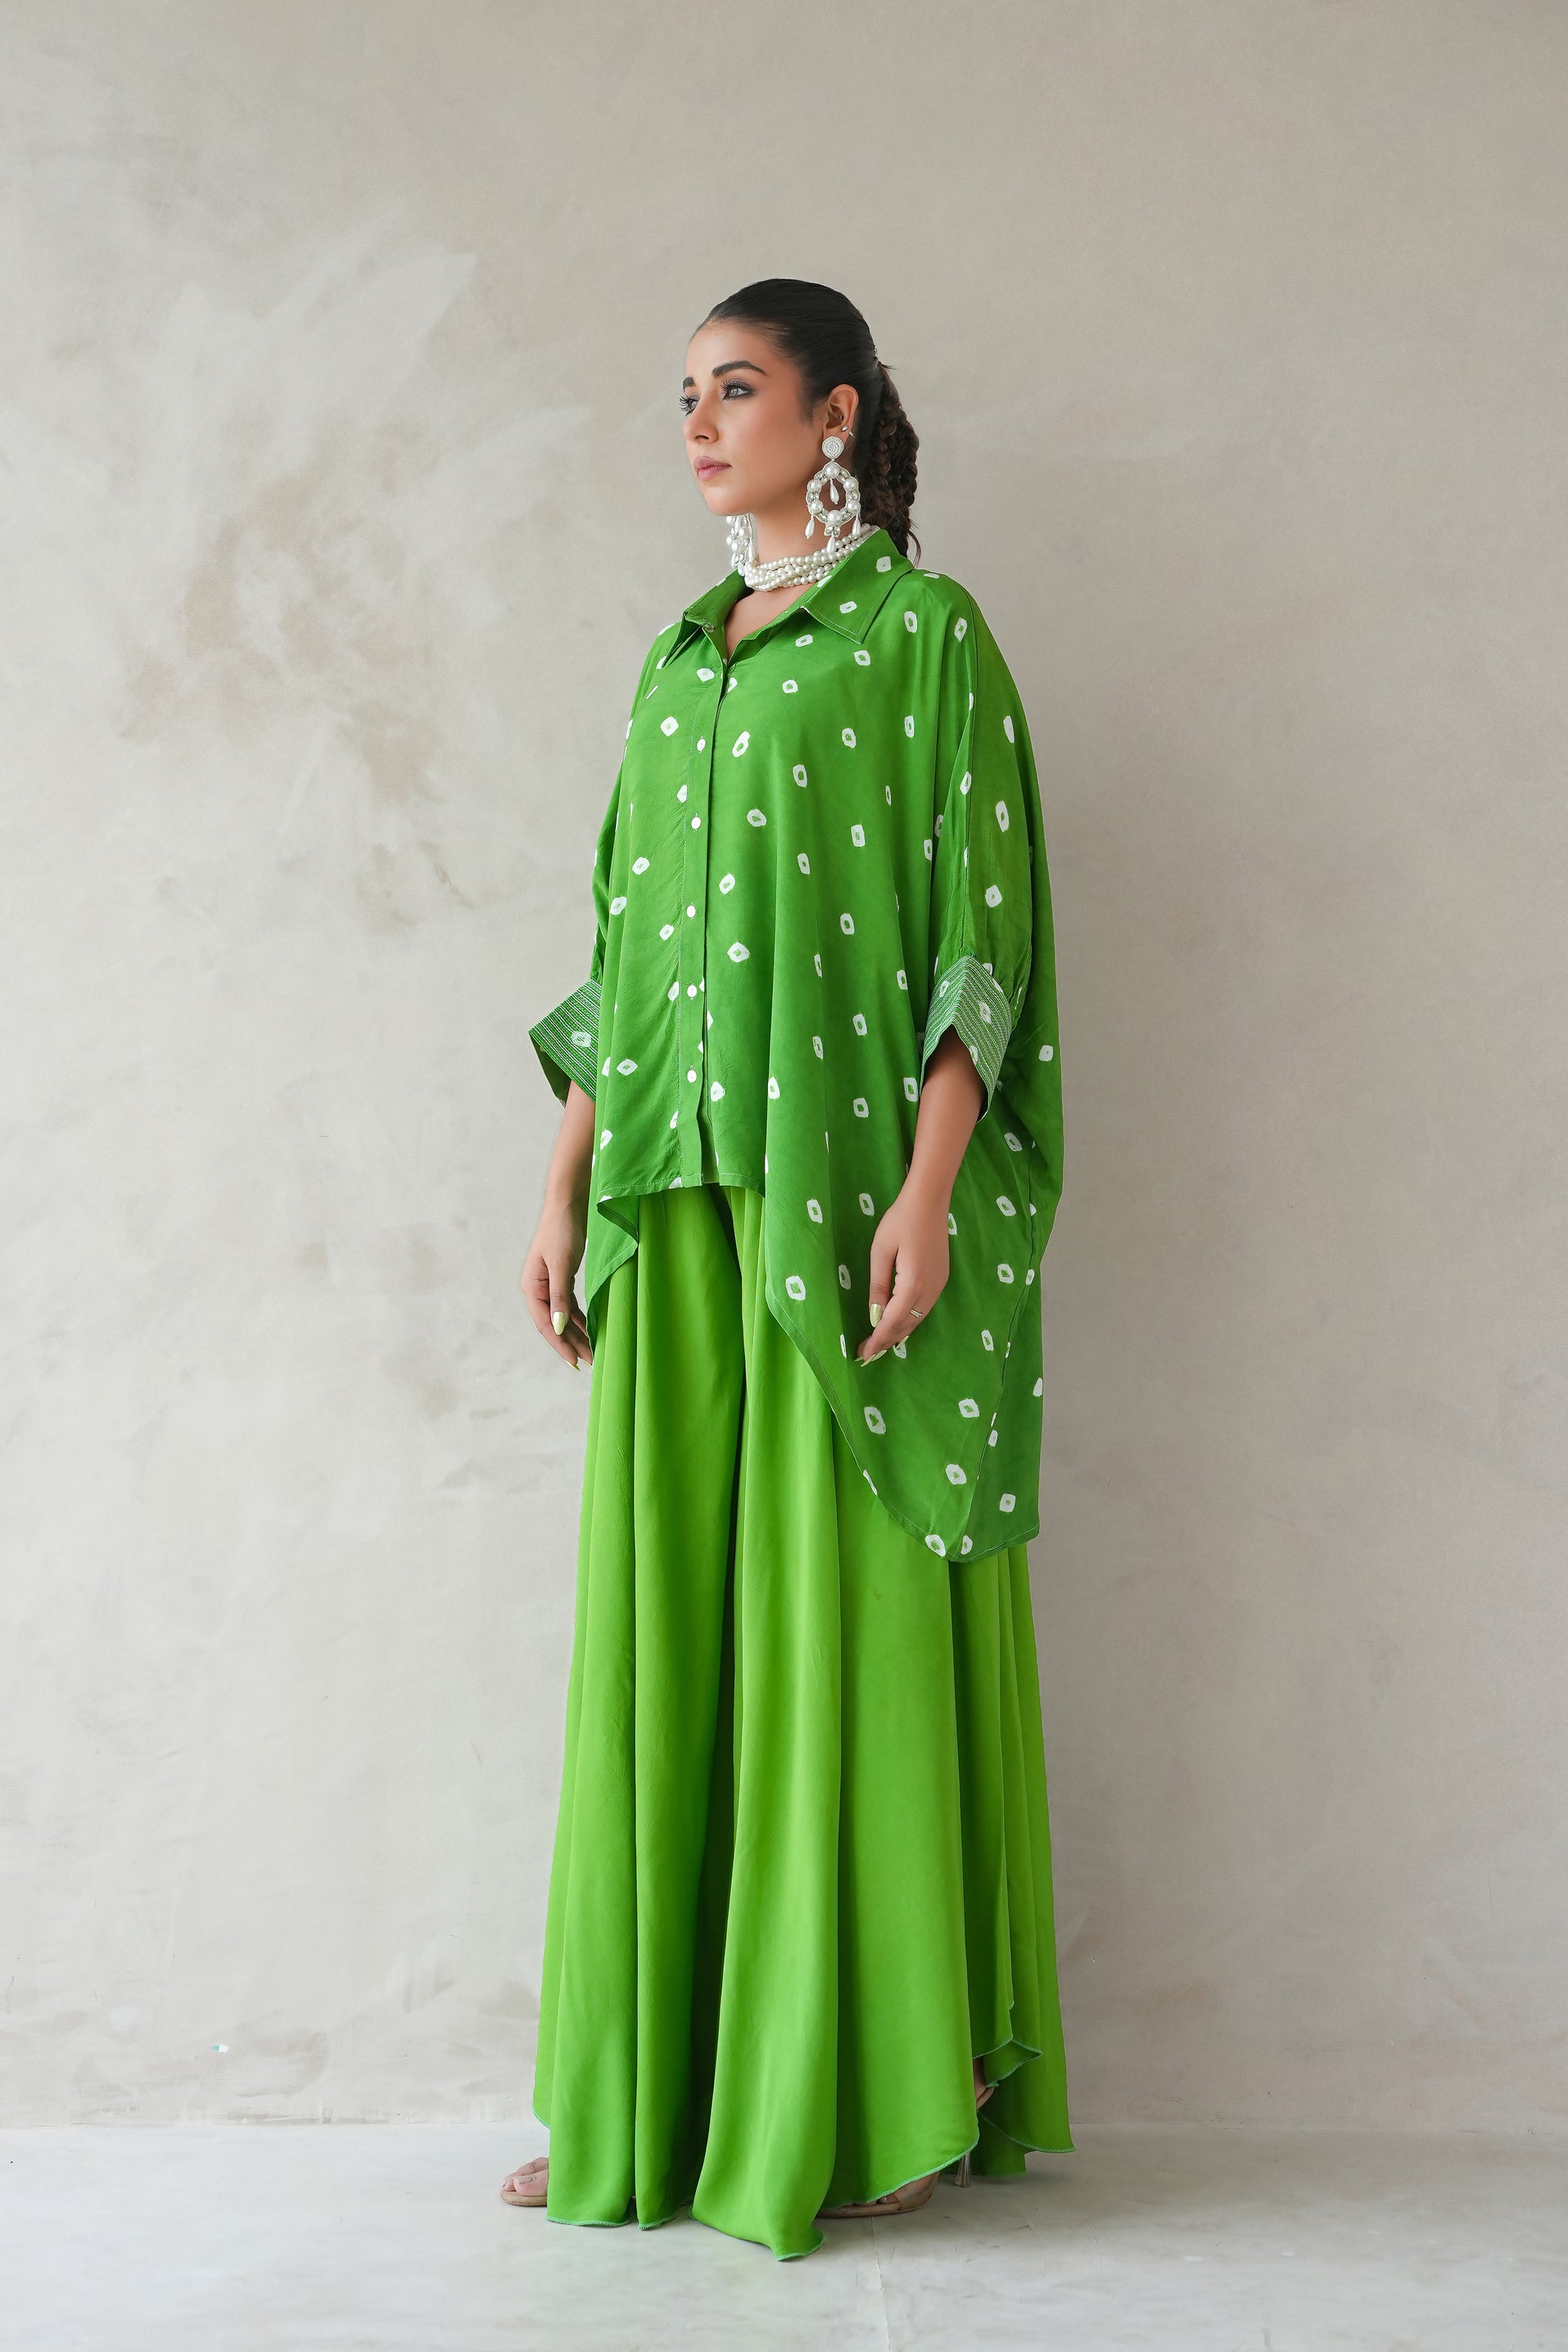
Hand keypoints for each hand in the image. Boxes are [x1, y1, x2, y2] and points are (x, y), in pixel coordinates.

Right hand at [520, 1192, 592, 1367]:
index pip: (545, 1324)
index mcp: (532, 1287)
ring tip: (592, 1351)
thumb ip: (559, 1297)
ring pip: (562, 1317)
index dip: (559, 1345)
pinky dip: (578, 1318)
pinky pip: (568, 1305)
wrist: (568, 1203)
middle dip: (571, 1344)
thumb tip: (557, 1327)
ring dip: (576, 1334)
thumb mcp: (561, 1265)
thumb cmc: (562, 1230)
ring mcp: (549, 1284)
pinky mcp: (561, 1278)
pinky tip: (589, 1329)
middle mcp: (537, 1289)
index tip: (575, 1362)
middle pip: (553, 1324)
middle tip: (590, 1362)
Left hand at [857, 1179, 950, 1362]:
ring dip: (899, 1332)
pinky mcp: (942, 1279)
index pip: (892, 1321)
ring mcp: (939, 1285)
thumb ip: (878, 1286)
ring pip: (918, 1319)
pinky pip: (924, 1308)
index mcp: (913, 1284)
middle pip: (907, 1325)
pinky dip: (910, 1320)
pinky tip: (899, 1323)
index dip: (878, 1340)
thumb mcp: (881, 1252)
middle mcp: (930, 1290)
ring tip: (880, 1342)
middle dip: (887, 1341)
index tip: (864, 1355)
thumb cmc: (900, 1221)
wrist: (930, 1201)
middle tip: (868, 1353)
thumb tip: (874, 1315)